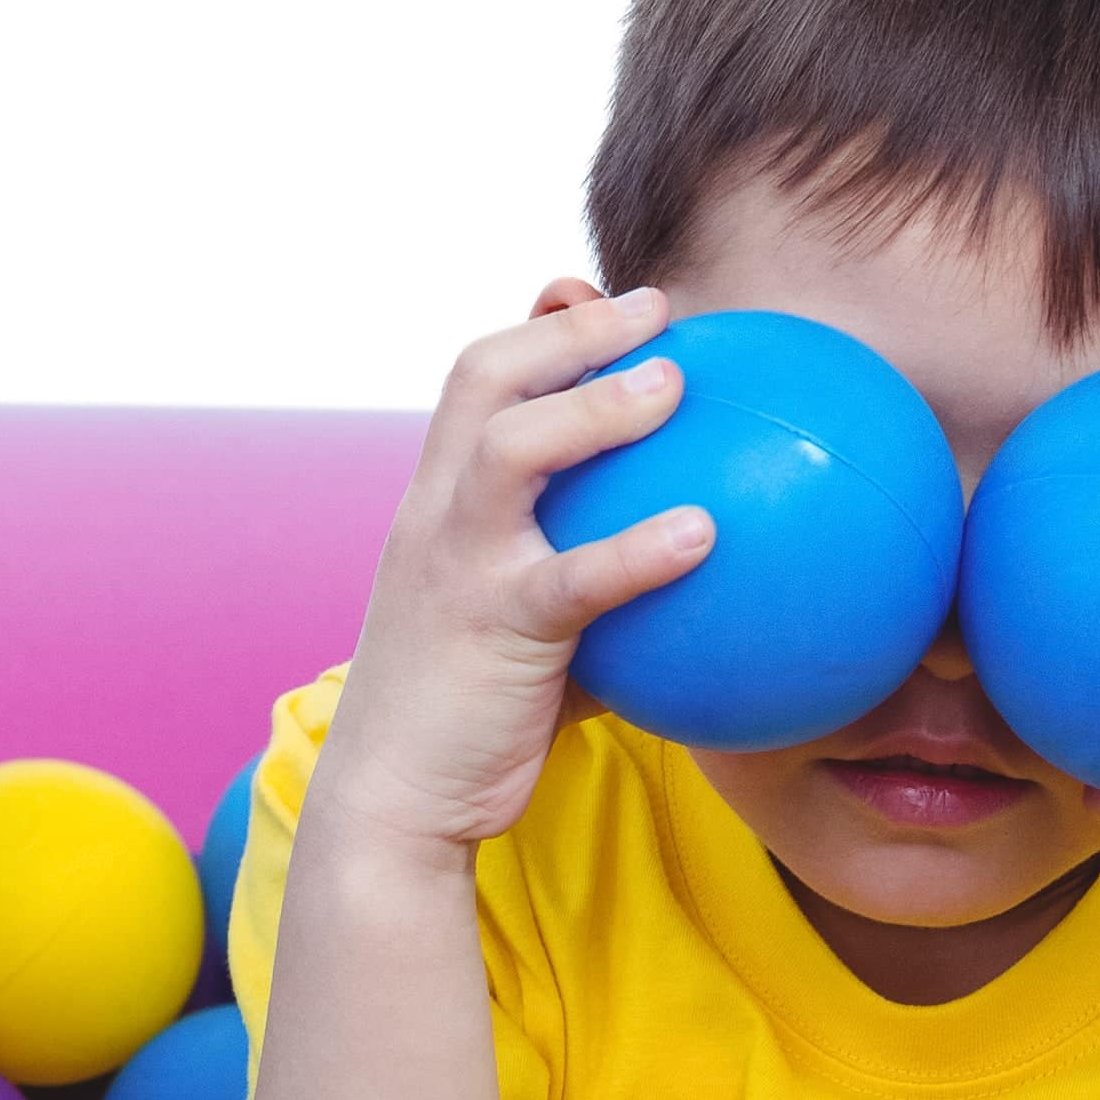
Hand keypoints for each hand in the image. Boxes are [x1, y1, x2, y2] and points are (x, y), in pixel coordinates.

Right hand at [292, 283, 709, 862]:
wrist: (391, 805)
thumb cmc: (470, 720)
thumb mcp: (515, 628)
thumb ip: (579, 580)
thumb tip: (688, 556)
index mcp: (437, 505)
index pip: (476, 384)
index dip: (539, 328)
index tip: (603, 295)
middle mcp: (436, 516)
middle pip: (484, 380)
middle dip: (569, 330)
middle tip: (658, 311)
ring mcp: (458, 567)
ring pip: (513, 449)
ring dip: (596, 405)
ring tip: (673, 387)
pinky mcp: (493, 630)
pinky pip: (576, 578)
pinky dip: (640, 549)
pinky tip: (707, 534)